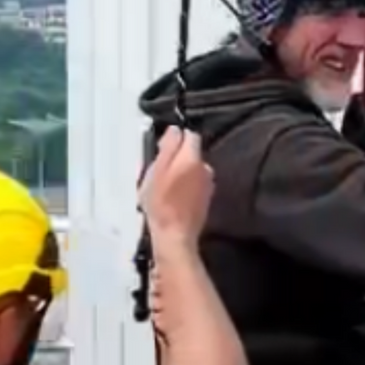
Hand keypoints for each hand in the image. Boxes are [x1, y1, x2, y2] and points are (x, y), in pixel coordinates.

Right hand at [140, 127, 213, 248]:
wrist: (175, 234)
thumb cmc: (161, 203)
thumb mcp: (156, 171)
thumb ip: (168, 147)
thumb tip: (175, 130)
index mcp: (192, 157)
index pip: (189, 135)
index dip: (174, 140)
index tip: (160, 150)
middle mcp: (205, 168)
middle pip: (191, 153)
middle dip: (177, 157)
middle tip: (159, 172)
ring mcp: (208, 184)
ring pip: (193, 169)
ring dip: (182, 172)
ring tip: (165, 187)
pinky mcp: (206, 198)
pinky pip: (195, 184)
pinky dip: (186, 186)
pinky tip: (174, 197)